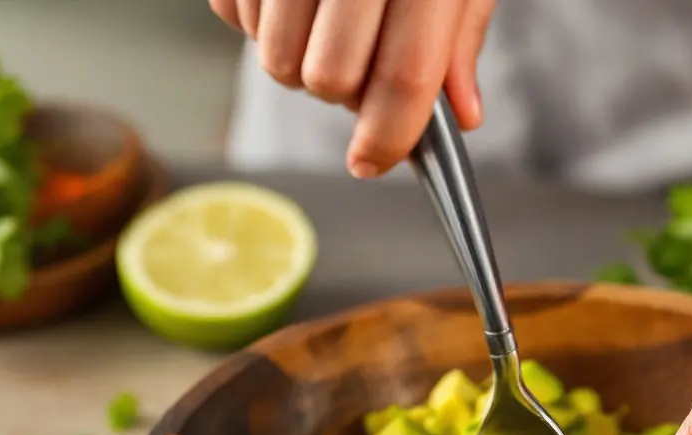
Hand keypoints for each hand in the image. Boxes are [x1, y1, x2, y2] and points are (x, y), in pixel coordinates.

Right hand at [208, 0, 494, 176]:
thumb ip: (458, 37)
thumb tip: (460, 113)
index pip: (402, 77)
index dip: (388, 137)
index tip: (373, 162)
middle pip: (330, 77)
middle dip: (342, 94)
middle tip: (356, 64)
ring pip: (274, 57)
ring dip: (297, 60)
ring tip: (320, 19)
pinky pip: (231, 14)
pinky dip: (256, 21)